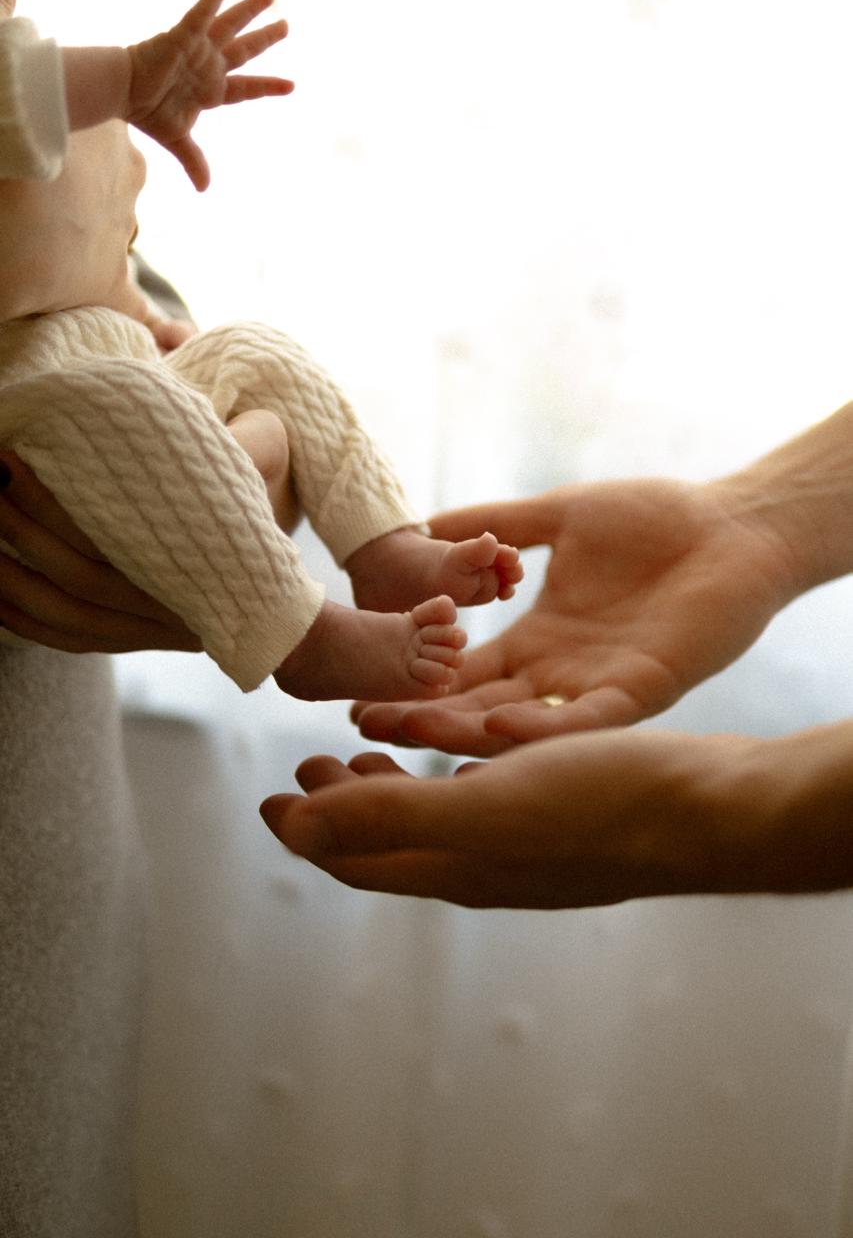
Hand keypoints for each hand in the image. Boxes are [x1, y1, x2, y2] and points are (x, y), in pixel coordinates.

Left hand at [0, 413, 297, 652]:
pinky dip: (22, 619)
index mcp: (200, 557)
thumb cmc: (258, 512)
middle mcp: (170, 605)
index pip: (111, 538)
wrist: (276, 602)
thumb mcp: (266, 462)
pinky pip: (65, 639)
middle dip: (22, 528)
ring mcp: (147, 631)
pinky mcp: (128, 643)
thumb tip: (195, 367)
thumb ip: (246, 434)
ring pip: (65, 614)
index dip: (51, 503)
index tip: (17, 457)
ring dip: (11, 577)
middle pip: (80, 575)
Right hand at [127, 0, 293, 189]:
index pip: (247, 87)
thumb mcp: (177, 140)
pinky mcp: (183, 35)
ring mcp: (199, 47)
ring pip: (231, 25)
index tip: (292, 85)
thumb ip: (194, 161)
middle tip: (286, 24)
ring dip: (251, 9)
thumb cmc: (147, 112)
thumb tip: (204, 189)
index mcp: (211, 89)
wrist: (122, 94)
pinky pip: (202, 11)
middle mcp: (209, 64)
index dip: (269, 86)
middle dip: (266, 37)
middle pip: (246, 49)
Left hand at [260, 728, 777, 907]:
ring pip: (435, 822)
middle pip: (390, 842)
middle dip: (342, 807)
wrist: (705, 813)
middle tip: (311, 768)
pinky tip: (464, 749)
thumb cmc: (599, 808)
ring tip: (371, 754)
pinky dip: (446, 775)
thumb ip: (388, 817)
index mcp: (453, 865)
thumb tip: (295, 826)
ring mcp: (523, 844)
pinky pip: (479, 800)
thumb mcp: (483, 806)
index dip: (307, 831)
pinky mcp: (558, 818)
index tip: (272, 799)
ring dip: (392, 791)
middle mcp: (482, 862)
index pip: (356, 857)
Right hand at [352, 478, 797, 755]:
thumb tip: (428, 522)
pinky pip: (584, 716)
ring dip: (466, 730)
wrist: (732, 524)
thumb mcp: (557, 518)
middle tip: (364, 724)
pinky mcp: (640, 688)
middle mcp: (559, 673)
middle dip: (423, 715)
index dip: (414, 679)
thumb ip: (495, 525)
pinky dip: (541, 726)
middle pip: (479, 706)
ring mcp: (597, 685)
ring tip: (411, 728)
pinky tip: (495, 726)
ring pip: (522, 723)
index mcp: (538, 639)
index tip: (361, 688)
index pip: (464, 671)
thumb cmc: (654, 519)